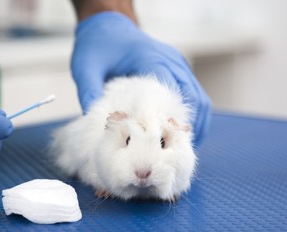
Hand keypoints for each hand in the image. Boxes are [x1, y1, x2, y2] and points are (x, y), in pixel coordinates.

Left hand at [70, 12, 211, 144]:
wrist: (108, 24)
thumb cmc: (98, 44)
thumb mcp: (85, 66)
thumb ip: (89, 91)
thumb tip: (93, 122)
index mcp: (150, 58)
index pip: (170, 92)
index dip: (170, 120)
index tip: (165, 144)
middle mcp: (170, 60)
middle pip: (193, 98)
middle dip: (187, 127)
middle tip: (176, 153)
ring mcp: (177, 64)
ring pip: (200, 98)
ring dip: (197, 124)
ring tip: (184, 149)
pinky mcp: (178, 70)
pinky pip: (196, 95)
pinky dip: (195, 116)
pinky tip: (184, 135)